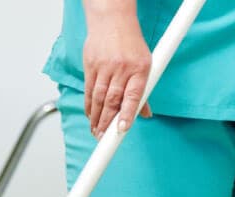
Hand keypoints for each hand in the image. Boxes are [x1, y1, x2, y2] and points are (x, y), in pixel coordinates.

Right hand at [82, 4, 152, 137]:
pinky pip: (89, 90)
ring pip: (99, 97)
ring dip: (96, 118)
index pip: (132, 96)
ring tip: (96, 132)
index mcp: (139, 69)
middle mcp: (121, 68)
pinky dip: (89, 106)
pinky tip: (90, 116)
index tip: (122, 129)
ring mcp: (104, 66)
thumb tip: (145, 114)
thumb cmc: (131, 44)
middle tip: (104, 139)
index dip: (126, 114)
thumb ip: (143, 91)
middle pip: (112, 100)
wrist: (112, 20)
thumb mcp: (145, 65)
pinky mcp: (91, 65)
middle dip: (107, 122)